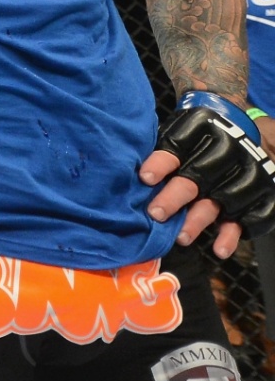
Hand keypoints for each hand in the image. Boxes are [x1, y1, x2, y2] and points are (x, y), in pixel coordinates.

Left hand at [140, 99, 274, 258]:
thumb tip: (121, 170)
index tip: (144, 178)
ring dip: (199, 220)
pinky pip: (249, 217)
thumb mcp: (178, 131)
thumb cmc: (195, 138)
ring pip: (221, 200)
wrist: (244, 131)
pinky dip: (232, 235)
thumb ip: (159, 150)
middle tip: (156, 214)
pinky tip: (219, 250)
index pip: (177, 147)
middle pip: (198, 176)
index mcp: (201, 130)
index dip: (161, 163)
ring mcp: (245, 175)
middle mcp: (226, 151)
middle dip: (175, 196)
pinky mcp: (258, 195)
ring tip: (181, 237)